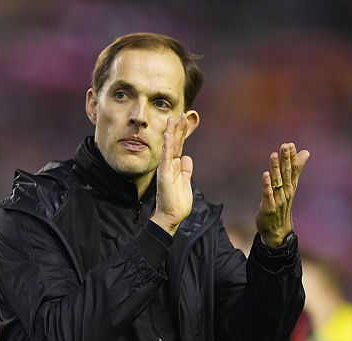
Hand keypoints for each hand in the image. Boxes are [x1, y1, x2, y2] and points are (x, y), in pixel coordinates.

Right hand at [151, 114, 194, 234]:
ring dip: (172, 133)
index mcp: (175, 166)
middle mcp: (169, 165)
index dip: (182, 133)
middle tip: (181, 114)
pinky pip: (166, 157)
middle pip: (175, 143)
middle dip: (178, 129)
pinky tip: (168, 136)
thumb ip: (186, 170)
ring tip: (174, 119)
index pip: (179, 146)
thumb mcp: (186, 182)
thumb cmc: (177, 202)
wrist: (171, 216)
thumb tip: (187, 158)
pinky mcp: (164, 174)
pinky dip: (167, 146)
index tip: (185, 119)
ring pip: (169, 147)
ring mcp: (166, 169)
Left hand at [255, 142, 309, 246]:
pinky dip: (267, 185)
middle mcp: (286, 192)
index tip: (291, 145)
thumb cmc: (282, 206)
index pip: (293, 169)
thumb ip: (297, 169)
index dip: (292, 157)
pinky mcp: (269, 207)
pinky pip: (268, 194)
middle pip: (287, 173)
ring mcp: (278, 200)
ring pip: (277, 182)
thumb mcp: (290, 187)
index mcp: (291, 186)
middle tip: (285, 145)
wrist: (277, 230)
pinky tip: (265, 175)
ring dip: (276, 168)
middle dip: (286, 159)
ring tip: (274, 155)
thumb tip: (306, 152)